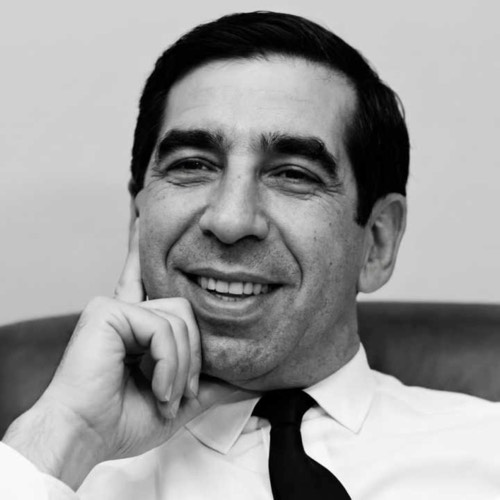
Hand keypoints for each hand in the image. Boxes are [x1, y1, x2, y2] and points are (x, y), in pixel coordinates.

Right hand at [3, 219, 231, 488]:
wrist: (85, 437)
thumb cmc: (122, 419)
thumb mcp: (177, 399)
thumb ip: (210, 384)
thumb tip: (248, 382)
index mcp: (134, 325)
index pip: (143, 278)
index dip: (141, 247)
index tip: (140, 216)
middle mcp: (125, 309)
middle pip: (186, 311)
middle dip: (192, 357)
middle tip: (179, 393)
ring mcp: (116, 307)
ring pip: (180, 319)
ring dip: (181, 366)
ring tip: (165, 394)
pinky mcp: (109, 311)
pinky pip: (162, 328)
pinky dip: (168, 363)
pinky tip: (156, 386)